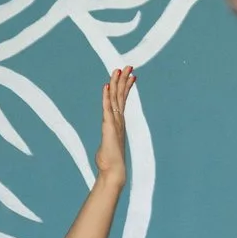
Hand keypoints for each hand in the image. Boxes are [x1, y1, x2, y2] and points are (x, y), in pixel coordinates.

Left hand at [96, 65, 135, 183]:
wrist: (113, 171)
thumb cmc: (110, 161)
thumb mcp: (108, 145)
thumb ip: (109, 140)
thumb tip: (108, 143)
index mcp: (119, 122)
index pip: (123, 101)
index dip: (126, 88)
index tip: (130, 76)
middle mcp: (119, 120)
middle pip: (122, 96)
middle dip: (125, 80)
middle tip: (129, 66)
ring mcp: (115, 122)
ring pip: (116, 98)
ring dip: (117, 83)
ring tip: (119, 70)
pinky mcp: (109, 126)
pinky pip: (107, 107)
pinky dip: (106, 96)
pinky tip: (106, 85)